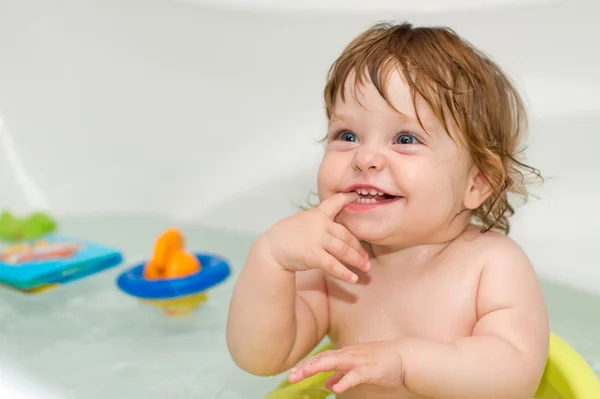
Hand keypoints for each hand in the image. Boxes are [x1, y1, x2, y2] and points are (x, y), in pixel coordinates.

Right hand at [261, 192, 369, 282]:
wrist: (271, 249)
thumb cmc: (285, 236)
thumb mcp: (301, 221)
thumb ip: (317, 223)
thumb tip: (333, 229)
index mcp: (317, 214)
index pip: (334, 202)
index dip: (347, 199)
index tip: (356, 196)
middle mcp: (320, 225)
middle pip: (347, 235)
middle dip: (359, 248)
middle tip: (366, 257)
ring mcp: (318, 239)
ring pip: (344, 250)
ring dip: (357, 260)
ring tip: (365, 267)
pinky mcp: (314, 255)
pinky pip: (335, 266)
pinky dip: (346, 273)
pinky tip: (354, 278)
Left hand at [287, 341, 404, 393]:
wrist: (405, 356)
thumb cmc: (380, 361)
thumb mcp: (357, 367)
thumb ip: (341, 374)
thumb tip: (327, 384)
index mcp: (345, 354)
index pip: (322, 359)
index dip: (307, 366)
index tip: (292, 374)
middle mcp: (349, 354)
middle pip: (324, 359)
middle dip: (307, 367)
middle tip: (291, 376)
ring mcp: (360, 360)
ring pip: (337, 362)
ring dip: (320, 367)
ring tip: (305, 373)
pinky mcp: (371, 369)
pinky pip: (357, 375)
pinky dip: (346, 380)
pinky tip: (337, 387)